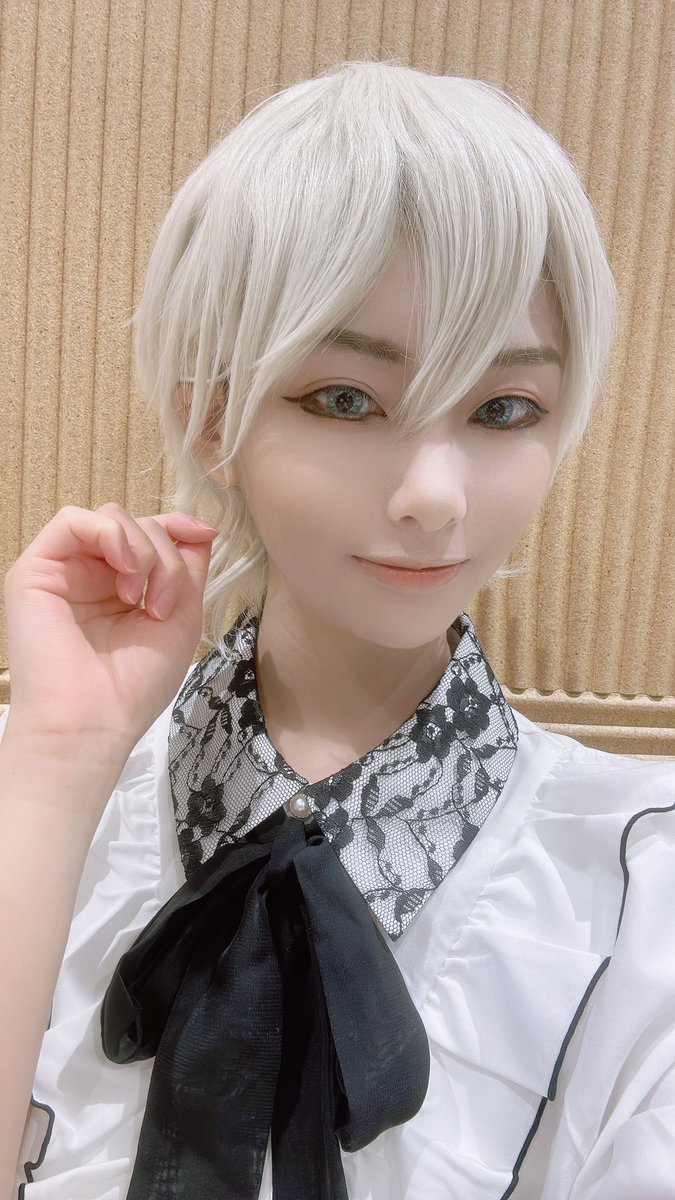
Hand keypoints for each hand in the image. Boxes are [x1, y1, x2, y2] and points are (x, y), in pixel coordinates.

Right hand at [3, 504, 218, 752]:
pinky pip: (72, 520)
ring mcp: (64, 571)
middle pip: (138, 525)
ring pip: (112, 518)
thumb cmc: (134, 685)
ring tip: (139, 598)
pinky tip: (125, 569)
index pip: (151, 534)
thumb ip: (189, 570)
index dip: (178, 526)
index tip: (204, 534)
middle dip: (166, 556)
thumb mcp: (181, 618)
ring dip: (142, 550)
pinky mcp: (35, 571)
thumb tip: (200, 529)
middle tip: (163, 606)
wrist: (93, 723)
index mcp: (122, 587)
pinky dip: (110, 534)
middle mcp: (92, 575)